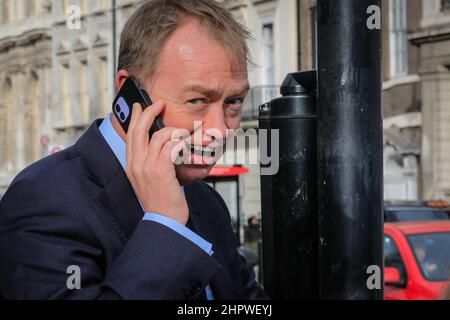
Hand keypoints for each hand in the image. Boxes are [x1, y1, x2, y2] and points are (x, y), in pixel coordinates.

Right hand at [126, 102, 188, 224]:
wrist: (164, 221)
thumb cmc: (162, 202)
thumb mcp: (150, 180)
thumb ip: (151, 162)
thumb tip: (162, 145)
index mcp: (131, 165)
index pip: (130, 136)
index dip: (134, 118)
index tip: (139, 106)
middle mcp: (136, 164)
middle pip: (139, 129)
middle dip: (148, 112)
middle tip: (158, 103)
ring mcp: (147, 166)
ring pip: (159, 136)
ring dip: (174, 132)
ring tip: (183, 136)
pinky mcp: (160, 170)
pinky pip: (171, 145)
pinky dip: (181, 142)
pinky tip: (186, 147)